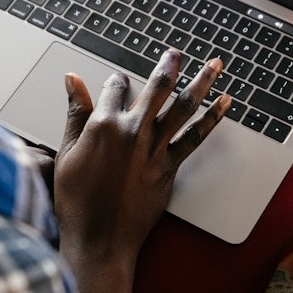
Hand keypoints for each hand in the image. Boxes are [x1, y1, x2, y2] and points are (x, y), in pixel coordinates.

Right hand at [56, 49, 228, 264]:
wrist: (99, 239)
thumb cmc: (76, 201)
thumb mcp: (66, 151)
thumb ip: (75, 113)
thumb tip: (72, 79)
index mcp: (102, 124)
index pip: (114, 89)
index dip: (116, 83)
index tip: (118, 81)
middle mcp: (132, 131)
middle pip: (156, 88)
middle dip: (168, 66)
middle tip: (176, 53)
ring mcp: (154, 149)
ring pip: (183, 106)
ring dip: (201, 82)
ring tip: (215, 65)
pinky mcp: (168, 167)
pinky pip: (195, 137)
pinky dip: (212, 119)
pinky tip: (225, 104)